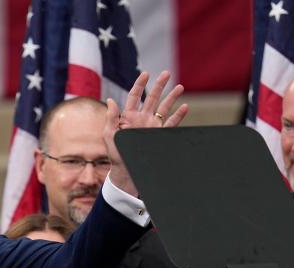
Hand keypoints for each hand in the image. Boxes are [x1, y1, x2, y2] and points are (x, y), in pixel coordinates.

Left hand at [105, 70, 188, 195]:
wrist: (126, 169)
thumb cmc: (115, 153)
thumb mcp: (109, 135)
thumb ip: (111, 117)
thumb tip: (110, 100)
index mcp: (128, 116)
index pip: (134, 96)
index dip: (140, 84)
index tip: (146, 74)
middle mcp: (142, 118)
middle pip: (152, 97)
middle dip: (159, 85)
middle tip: (166, 73)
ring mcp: (152, 125)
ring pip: (164, 107)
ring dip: (172, 97)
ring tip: (180, 87)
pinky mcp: (159, 134)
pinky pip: (171, 123)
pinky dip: (178, 115)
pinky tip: (185, 107)